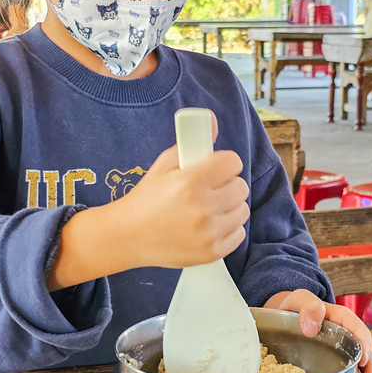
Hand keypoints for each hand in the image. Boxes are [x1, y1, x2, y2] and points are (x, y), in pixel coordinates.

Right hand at [115, 113, 249, 269]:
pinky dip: (227, 228)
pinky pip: (238, 233)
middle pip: (240, 186)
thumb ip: (192, 141)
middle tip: (209, 189)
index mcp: (190, 182)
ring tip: (209, 207)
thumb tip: (212, 120)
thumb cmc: (148, 197)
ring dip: (229, 206)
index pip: (232, 162)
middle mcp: (201, 208)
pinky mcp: (211, 253)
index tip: (215, 168)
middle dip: (227, 184)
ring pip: (242, 210)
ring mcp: (207, 233)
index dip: (224, 163)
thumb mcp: (165, 163)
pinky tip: (209, 225)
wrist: (129, 236)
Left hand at [264, 289, 371, 372]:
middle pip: (365, 355)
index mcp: (342, 319)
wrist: (284, 317)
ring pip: (360, 371)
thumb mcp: (300, 300)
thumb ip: (309, 307)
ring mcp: (342, 353)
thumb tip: (311, 329)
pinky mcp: (335, 366)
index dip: (364, 345)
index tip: (363, 361)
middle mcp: (347, 338)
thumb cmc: (295, 306)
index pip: (359, 331)